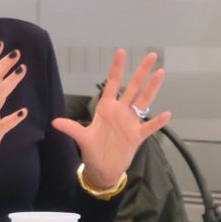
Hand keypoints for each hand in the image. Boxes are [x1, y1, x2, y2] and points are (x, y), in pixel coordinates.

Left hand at [51, 48, 169, 189]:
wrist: (102, 170)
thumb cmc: (92, 151)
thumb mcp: (82, 138)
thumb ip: (71, 128)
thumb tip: (54, 122)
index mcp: (106, 109)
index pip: (112, 84)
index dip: (117, 68)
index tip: (121, 52)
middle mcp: (120, 112)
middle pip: (133, 88)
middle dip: (141, 72)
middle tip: (151, 55)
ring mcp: (130, 123)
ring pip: (144, 102)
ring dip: (152, 88)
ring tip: (161, 73)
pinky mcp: (137, 136)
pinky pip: (149, 127)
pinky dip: (157, 121)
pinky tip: (166, 114)